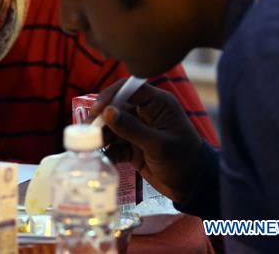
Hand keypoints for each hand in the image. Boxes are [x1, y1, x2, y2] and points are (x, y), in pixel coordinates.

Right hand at [91, 79, 206, 202]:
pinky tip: (101, 160)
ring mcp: (138, 130)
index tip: (97, 110)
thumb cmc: (183, 161)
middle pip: (115, 108)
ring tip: (87, 148)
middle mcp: (145, 113)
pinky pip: (114, 145)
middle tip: (85, 132)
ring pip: (112, 127)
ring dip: (100, 137)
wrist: (193, 188)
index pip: (130, 89)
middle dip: (100, 120)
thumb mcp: (158, 145)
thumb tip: (106, 112)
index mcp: (157, 104)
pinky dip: (107, 152)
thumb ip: (132, 129)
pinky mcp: (133, 146)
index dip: (111, 95)